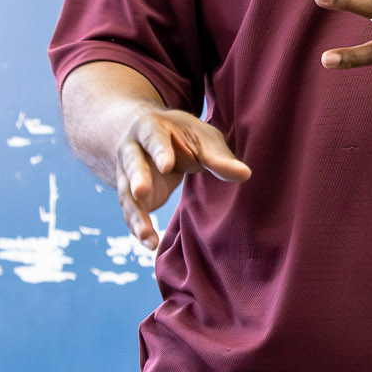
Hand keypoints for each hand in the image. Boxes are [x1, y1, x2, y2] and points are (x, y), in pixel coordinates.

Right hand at [111, 108, 250, 249]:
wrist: (151, 138)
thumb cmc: (184, 137)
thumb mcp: (203, 140)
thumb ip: (219, 158)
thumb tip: (245, 174)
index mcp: (151, 128)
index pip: (153, 138)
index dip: (159, 151)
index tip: (166, 166)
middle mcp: (131, 149)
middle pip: (132, 164)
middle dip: (137, 178)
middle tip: (141, 192)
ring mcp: (126, 173)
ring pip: (127, 193)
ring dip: (135, 214)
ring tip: (146, 234)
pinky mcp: (130, 195)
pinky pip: (131, 211)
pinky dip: (138, 227)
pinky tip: (149, 243)